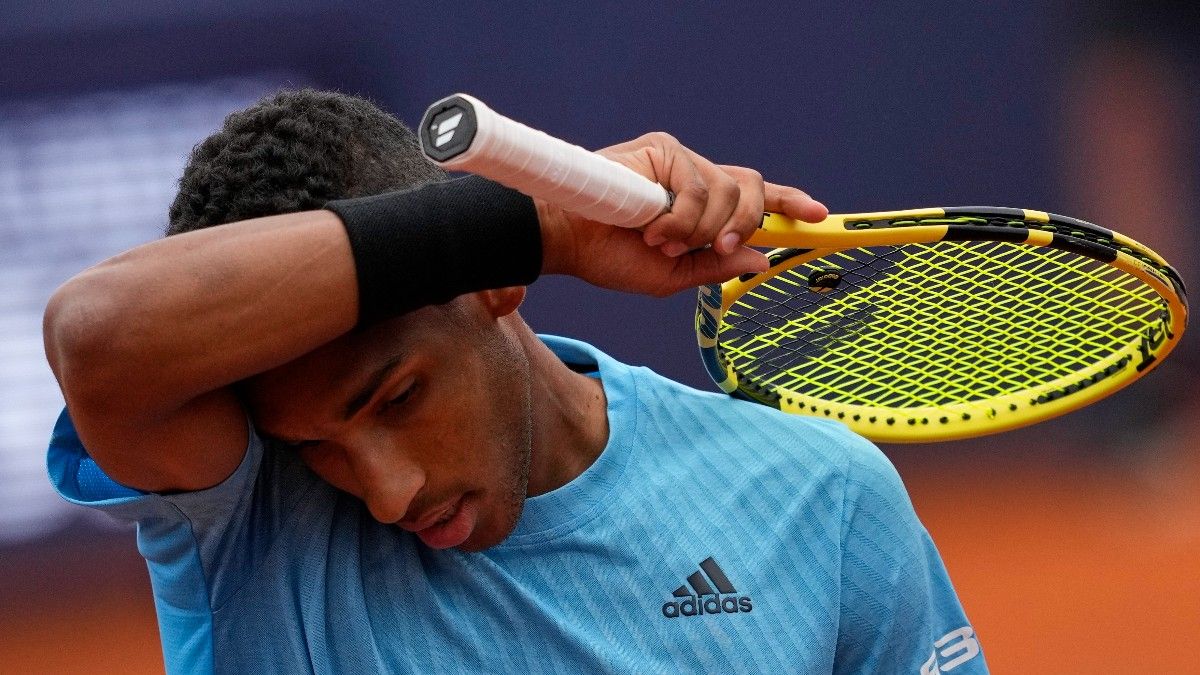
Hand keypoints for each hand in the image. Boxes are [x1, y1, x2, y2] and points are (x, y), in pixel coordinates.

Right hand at [538, 132, 828, 295]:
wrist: (569, 240)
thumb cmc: (611, 257)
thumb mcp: (672, 276)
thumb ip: (715, 267)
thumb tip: (761, 257)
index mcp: (702, 208)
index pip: (755, 197)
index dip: (787, 202)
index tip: (816, 214)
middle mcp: (696, 180)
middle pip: (752, 187)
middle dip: (745, 221)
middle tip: (713, 249)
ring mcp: (682, 161)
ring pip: (729, 190)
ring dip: (702, 229)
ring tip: (662, 242)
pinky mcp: (665, 149)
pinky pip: (700, 185)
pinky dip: (683, 217)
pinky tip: (654, 228)